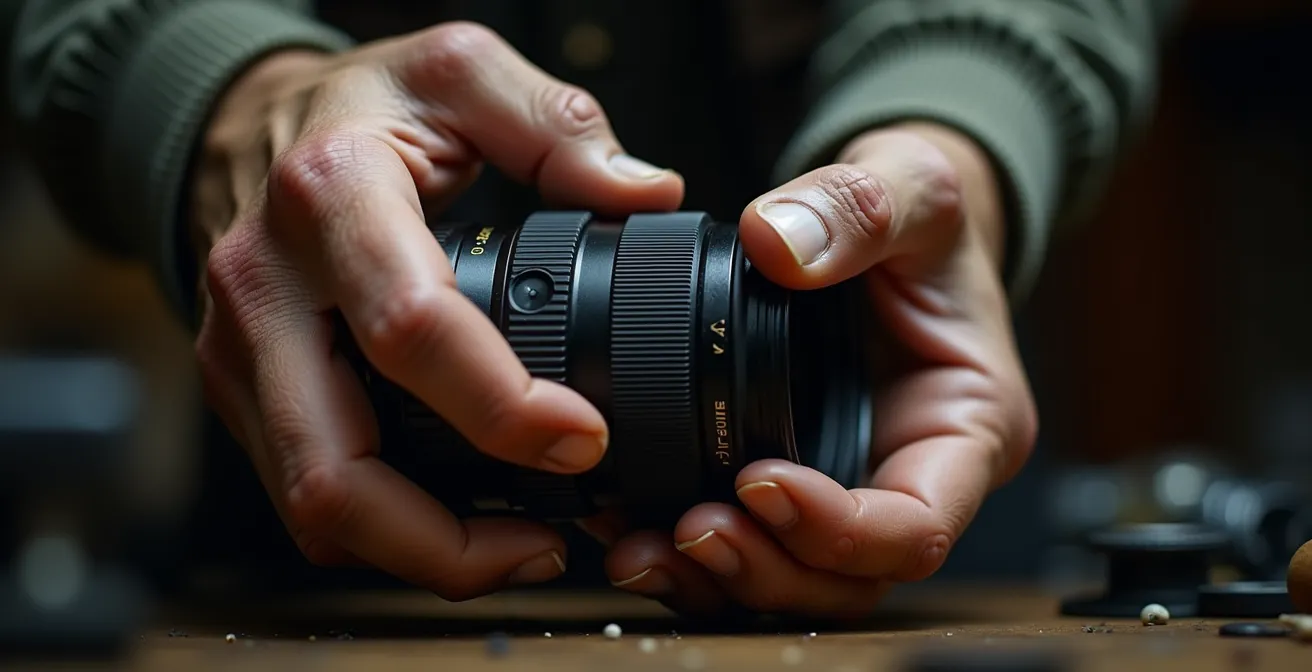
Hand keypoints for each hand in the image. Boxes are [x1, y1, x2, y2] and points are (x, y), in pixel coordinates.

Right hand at [191, 22, 681, 599]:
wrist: (242, 124)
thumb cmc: (357, 105)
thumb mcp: (458, 73)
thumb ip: (557, 125)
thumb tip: (649, 195)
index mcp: (330, 200)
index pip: (411, 328)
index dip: (502, 407)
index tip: (583, 440)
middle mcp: (265, 290)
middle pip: (336, 468)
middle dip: (451, 540)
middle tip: (553, 543)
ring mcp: (241, 355)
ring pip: (313, 509)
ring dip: (423, 555)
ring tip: (524, 550)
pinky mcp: (242, 395)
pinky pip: (307, 495)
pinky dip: (388, 534)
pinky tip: (463, 524)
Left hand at [595, 122, 1037, 616]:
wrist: (890, 230)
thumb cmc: (924, 223)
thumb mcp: (911, 186)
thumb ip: (858, 207)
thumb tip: (776, 242)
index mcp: (965, 429)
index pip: (917, 526)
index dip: (839, 530)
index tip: (762, 481)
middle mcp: (908, 477)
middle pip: (847, 579)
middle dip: (768, 570)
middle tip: (692, 528)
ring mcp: (847, 487)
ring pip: (792, 579)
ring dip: (718, 578)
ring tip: (642, 546)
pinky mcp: (793, 481)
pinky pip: (747, 541)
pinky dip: (687, 551)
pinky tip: (629, 526)